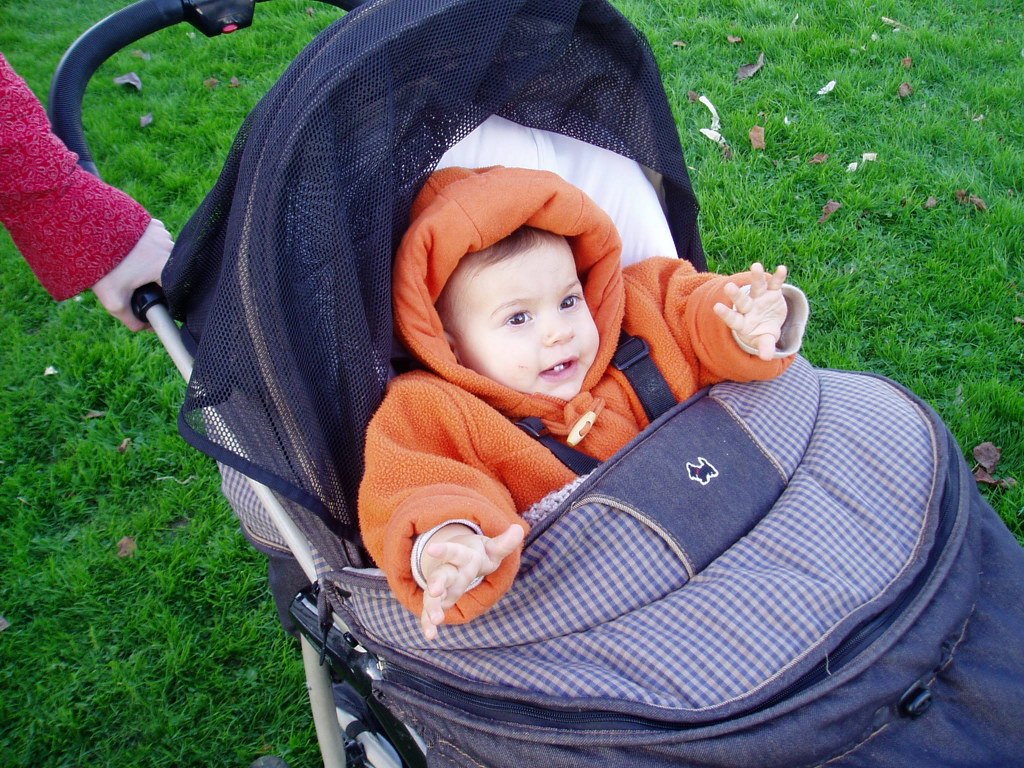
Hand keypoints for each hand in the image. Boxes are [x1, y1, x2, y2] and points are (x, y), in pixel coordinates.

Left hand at [91, 218, 173, 330]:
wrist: (85, 231)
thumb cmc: (103, 268)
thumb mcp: (115, 301)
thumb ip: (133, 321)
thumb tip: (147, 327)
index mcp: (167, 267)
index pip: (175, 288)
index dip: (162, 296)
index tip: (147, 296)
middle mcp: (170, 247)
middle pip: (169, 270)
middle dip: (154, 278)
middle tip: (134, 280)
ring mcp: (162, 232)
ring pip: (162, 253)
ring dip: (150, 260)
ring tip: (129, 263)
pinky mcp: (152, 222)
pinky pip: (154, 238)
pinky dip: (145, 245)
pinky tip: (129, 248)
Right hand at [419, 523, 524, 640]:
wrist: (459, 557)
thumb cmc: (479, 554)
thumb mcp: (492, 549)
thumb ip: (504, 543)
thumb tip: (519, 530)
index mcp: (463, 557)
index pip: (454, 552)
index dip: (444, 550)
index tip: (432, 549)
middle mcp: (449, 571)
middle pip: (442, 575)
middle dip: (437, 582)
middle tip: (434, 590)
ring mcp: (442, 587)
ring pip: (433, 596)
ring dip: (433, 607)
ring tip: (435, 620)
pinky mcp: (439, 601)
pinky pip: (430, 612)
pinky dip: (428, 623)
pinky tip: (430, 635)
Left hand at [713, 262, 788, 360]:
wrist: (771, 322)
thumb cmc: (762, 334)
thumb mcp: (764, 341)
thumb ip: (765, 347)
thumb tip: (767, 357)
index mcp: (743, 322)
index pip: (732, 319)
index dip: (725, 314)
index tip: (716, 307)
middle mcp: (748, 308)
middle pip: (741, 301)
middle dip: (736, 295)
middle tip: (728, 286)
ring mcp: (760, 298)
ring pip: (756, 287)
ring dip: (757, 277)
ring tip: (756, 265)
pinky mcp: (772, 292)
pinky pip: (775, 283)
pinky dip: (778, 277)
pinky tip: (782, 268)